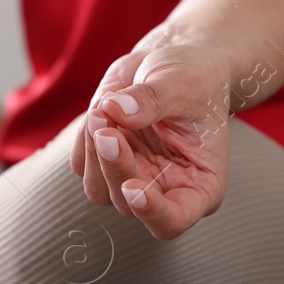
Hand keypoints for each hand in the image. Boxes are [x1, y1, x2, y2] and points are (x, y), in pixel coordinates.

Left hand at [69, 45, 229, 239]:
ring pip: (98, 189)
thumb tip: (117, 112)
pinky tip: (103, 110)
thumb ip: (152, 100)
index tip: (134, 187)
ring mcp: (133, 177)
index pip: (173, 220)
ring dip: (93, 151)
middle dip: (113, 164)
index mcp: (200, 185)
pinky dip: (85, 138)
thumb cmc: (193, 78)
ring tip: (104, 110)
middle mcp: (164, 190)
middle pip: (126, 202)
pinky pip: (82, 164)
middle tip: (106, 121)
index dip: (151, 212)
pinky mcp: (105, 162)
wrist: (173, 62)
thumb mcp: (182, 84)